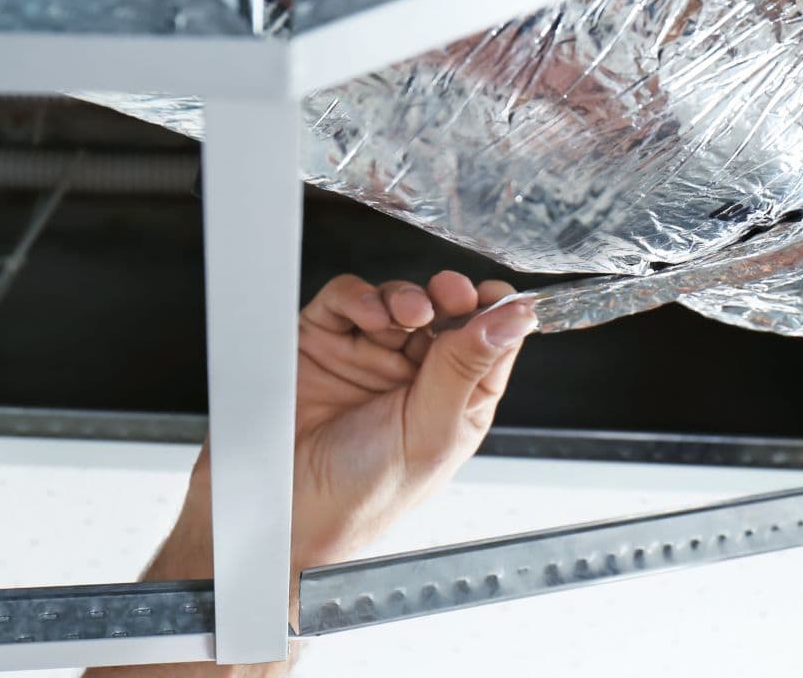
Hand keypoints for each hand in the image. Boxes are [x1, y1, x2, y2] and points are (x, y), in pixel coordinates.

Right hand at [171, 271, 535, 576]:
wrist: (288, 510)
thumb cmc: (365, 494)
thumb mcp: (431, 430)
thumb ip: (468, 367)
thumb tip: (514, 320)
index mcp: (457, 399)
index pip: (489, 341)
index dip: (495, 313)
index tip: (498, 297)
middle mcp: (416, 374)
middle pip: (447, 311)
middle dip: (452, 296)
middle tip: (453, 294)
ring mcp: (370, 355)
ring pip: (400, 300)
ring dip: (408, 297)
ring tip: (410, 313)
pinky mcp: (325, 342)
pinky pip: (347, 301)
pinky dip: (361, 298)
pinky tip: (371, 315)